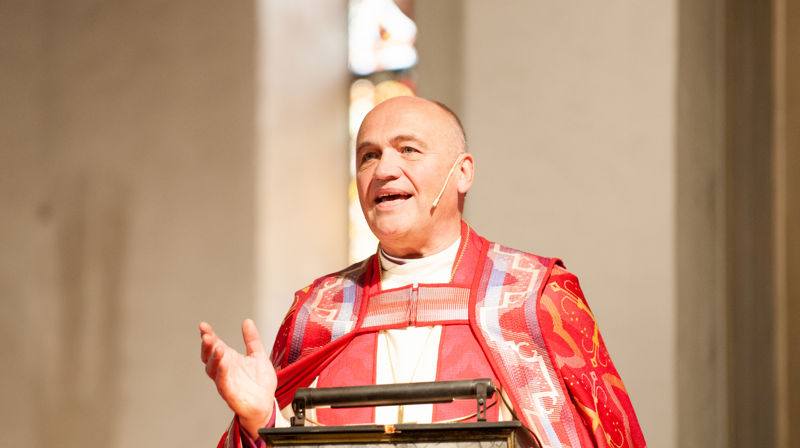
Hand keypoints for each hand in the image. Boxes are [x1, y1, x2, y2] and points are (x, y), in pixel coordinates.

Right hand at [200, 319, 277, 438]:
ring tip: (218, 347)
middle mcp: (224, 370)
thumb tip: (247, 321)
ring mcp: (225, 381)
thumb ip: (252, 339)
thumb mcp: (258, 355)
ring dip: (214, 358)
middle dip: (207, 346)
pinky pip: (222, 383)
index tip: (203, 325)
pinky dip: (222, 373)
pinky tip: (223, 364)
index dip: (208, 335)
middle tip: (207, 335)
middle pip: (210, 356)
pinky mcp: (230, 394)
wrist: (266, 404)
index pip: (215, 346)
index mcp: (229, 359)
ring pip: (213, 369)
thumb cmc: (260, 383)